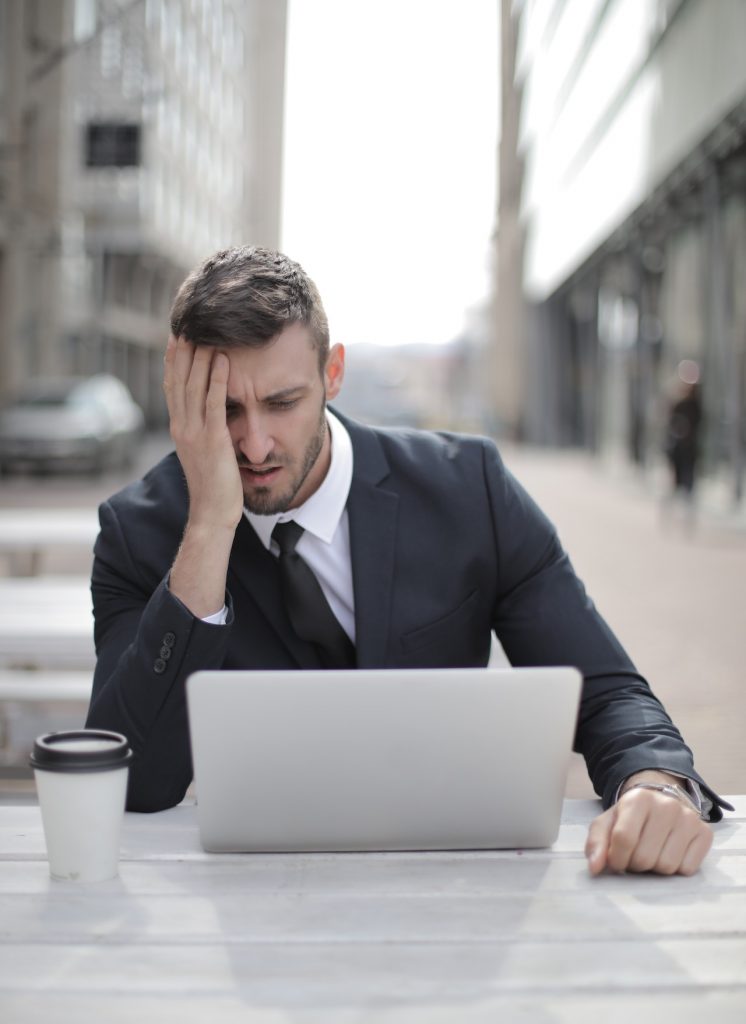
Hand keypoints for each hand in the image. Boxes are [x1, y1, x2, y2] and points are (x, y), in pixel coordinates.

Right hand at [163, 335, 242, 531]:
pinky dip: (217, 380)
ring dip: (200, 357)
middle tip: (188, 321)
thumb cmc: (214, 484)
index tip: (178, 334)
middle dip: (183, 350)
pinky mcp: (212, 441)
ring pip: (193, 386)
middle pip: (179, 380)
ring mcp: (194, 433)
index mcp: (179, 428)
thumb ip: (202, 430)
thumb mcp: (203, 451)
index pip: (173, 386)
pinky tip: (223, 360)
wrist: (212, 513)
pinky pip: (213, 404)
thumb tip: (209, 412)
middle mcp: (181, 426)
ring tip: (206, 331)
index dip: (174, 359)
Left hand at [585, 771, 712, 875]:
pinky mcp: (705, 833)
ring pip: (666, 866)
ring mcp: (689, 818)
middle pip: (645, 857)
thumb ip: (596, 843)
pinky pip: (687, 869)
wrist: (661, 803)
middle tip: (636, 854)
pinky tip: (670, 853)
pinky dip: (676, 868)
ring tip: (652, 852)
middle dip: (635, 864)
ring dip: (655, 868)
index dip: (617, 858)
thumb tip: (595, 868)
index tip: (616, 861)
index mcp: (638, 799)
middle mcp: (667, 805)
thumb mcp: (607, 823)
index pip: (624, 839)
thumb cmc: (630, 818)